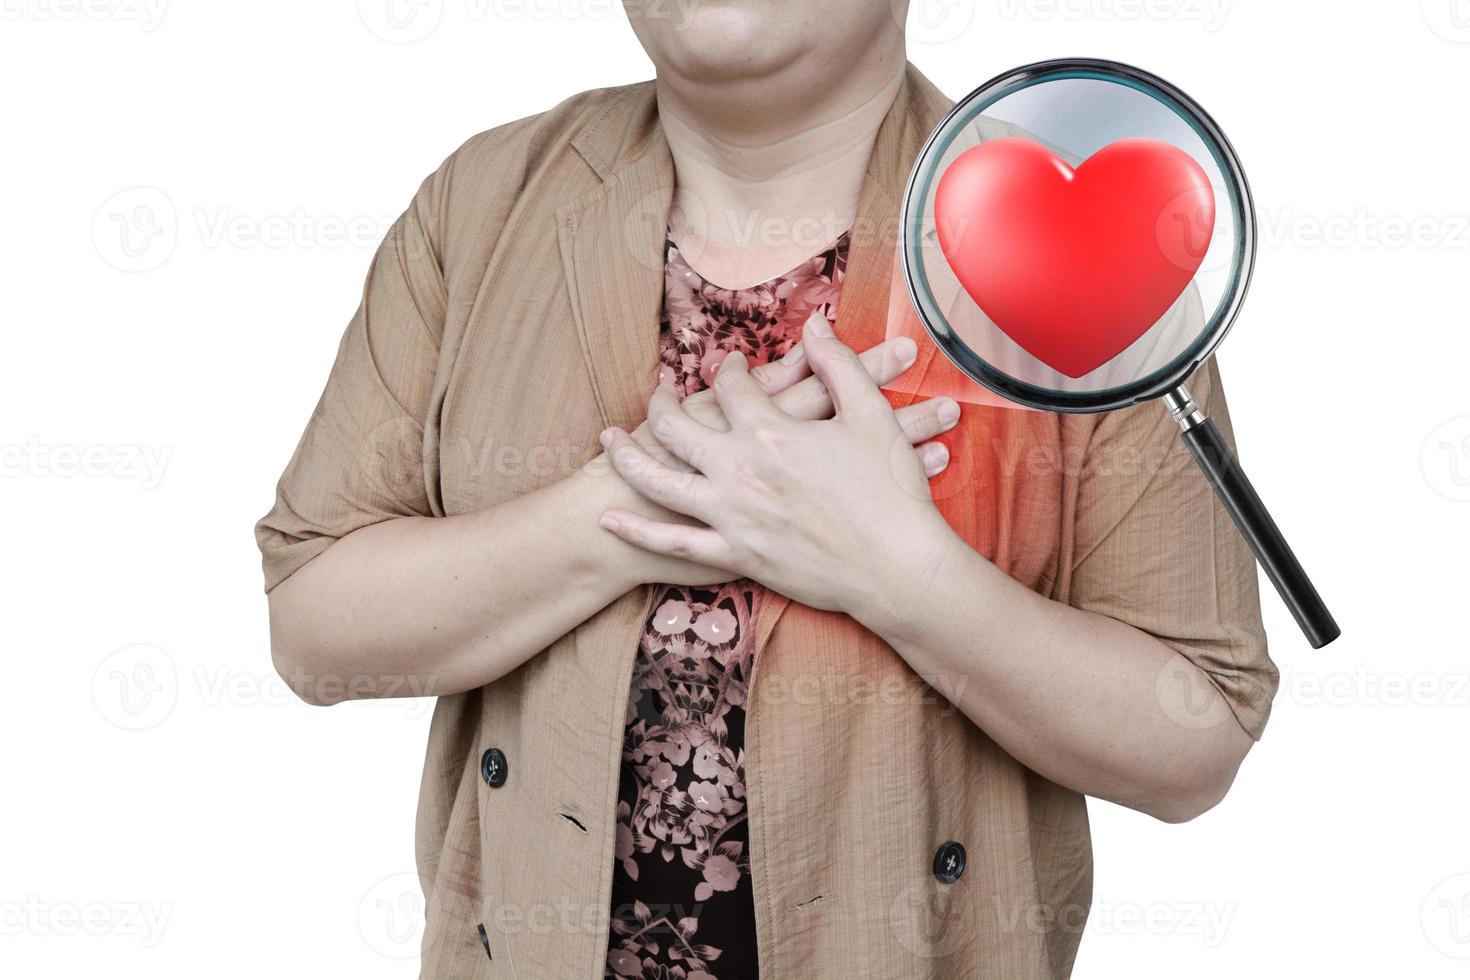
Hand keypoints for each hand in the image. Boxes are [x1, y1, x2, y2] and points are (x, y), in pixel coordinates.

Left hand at [597, 314, 962, 618]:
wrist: (897, 568)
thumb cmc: (891, 491)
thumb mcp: (872, 415)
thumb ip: (838, 364)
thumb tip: (814, 325)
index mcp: (771, 431)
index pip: (733, 386)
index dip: (730, 369)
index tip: (731, 364)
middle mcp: (739, 469)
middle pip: (678, 426)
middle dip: (662, 404)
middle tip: (659, 395)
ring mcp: (731, 514)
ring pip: (659, 481)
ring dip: (628, 456)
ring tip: (608, 441)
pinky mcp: (734, 554)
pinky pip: (673, 542)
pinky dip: (637, 529)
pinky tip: (610, 516)